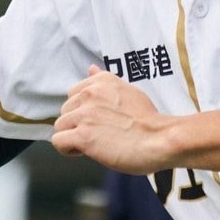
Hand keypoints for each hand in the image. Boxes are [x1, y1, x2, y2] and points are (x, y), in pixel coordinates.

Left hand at [51, 66, 175, 174]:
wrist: (161, 139)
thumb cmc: (149, 121)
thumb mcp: (128, 90)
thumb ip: (105, 80)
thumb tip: (90, 68)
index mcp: (101, 81)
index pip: (73, 94)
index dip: (83, 110)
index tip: (97, 121)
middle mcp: (89, 94)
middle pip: (65, 110)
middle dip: (77, 124)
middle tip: (99, 134)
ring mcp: (84, 114)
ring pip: (60, 126)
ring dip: (72, 136)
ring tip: (94, 144)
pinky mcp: (82, 135)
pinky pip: (58, 141)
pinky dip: (68, 149)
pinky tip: (84, 152)